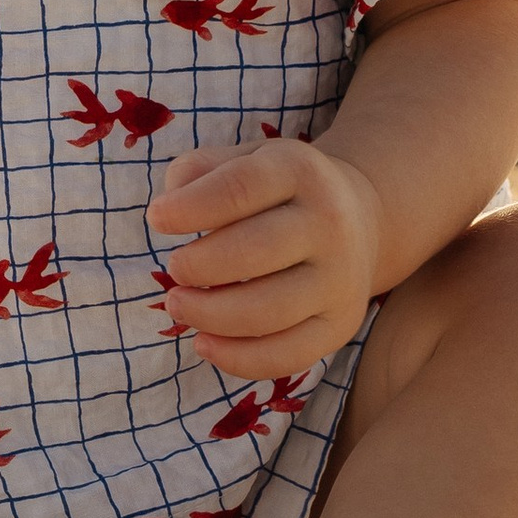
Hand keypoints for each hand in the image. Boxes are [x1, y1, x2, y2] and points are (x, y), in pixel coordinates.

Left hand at [144, 140, 385, 378]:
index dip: (192, 207)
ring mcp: (341, 278)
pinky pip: (288, 354)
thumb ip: (197, 172)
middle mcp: (329, 223)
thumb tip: (170, 205)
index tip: (157, 219)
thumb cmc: (278, 191)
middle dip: (200, 266)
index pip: (242, 187)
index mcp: (300, 171)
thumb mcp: (243, 160)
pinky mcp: (341, 324)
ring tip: (179, 305)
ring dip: (210, 315)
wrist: (360, 219)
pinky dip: (238, 358)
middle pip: (257, 250)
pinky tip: (204, 344)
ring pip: (271, 311)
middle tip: (173, 270)